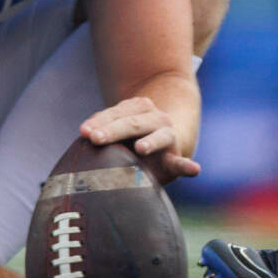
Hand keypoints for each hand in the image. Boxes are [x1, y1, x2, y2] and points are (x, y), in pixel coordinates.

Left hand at [81, 98, 199, 181]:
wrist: (165, 144)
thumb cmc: (130, 137)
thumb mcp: (119, 127)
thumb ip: (103, 126)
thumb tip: (84, 132)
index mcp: (139, 108)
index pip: (118, 113)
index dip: (100, 122)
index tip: (84, 132)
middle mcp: (156, 119)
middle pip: (133, 123)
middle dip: (114, 130)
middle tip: (96, 138)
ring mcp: (168, 137)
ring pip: (160, 137)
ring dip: (151, 142)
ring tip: (141, 148)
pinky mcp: (175, 159)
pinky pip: (182, 163)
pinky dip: (188, 167)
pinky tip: (193, 169)